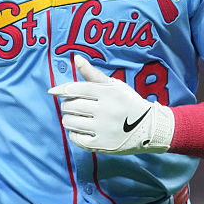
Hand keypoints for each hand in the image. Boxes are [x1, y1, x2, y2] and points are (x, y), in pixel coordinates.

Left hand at [49, 55, 173, 154]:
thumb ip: (93, 73)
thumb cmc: (127, 102)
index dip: (63, 89)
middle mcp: (107, 110)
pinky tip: (79, 130)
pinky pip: (77, 139)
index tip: (54, 91)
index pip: (77, 89)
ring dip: (67, 119)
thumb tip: (76, 58)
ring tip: (73, 117)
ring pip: (71, 122)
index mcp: (109, 92)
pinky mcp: (103, 145)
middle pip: (72, 106)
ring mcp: (104, 128)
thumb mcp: (114, 85)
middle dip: (67, 105)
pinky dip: (74, 134)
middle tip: (72, 106)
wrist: (149, 127)